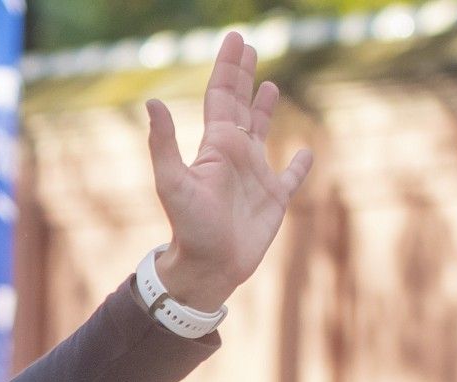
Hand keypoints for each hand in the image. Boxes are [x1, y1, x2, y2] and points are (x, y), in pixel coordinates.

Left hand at [145, 32, 312, 311]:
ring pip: (262, 132)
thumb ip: (164, 143)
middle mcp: (235, 155)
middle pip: (241, 105)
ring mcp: (254, 176)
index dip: (229, 67)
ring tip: (268, 86)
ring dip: (264, 108)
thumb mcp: (173, 183)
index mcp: (216, 146)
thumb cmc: (189, 228)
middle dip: (243, 76)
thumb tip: (151, 101)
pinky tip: (305, 153)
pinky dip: (300, 164)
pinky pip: (291, 176)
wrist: (207, 268)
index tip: (236, 38)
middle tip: (247, 47)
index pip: (223, 96)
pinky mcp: (274, 199)